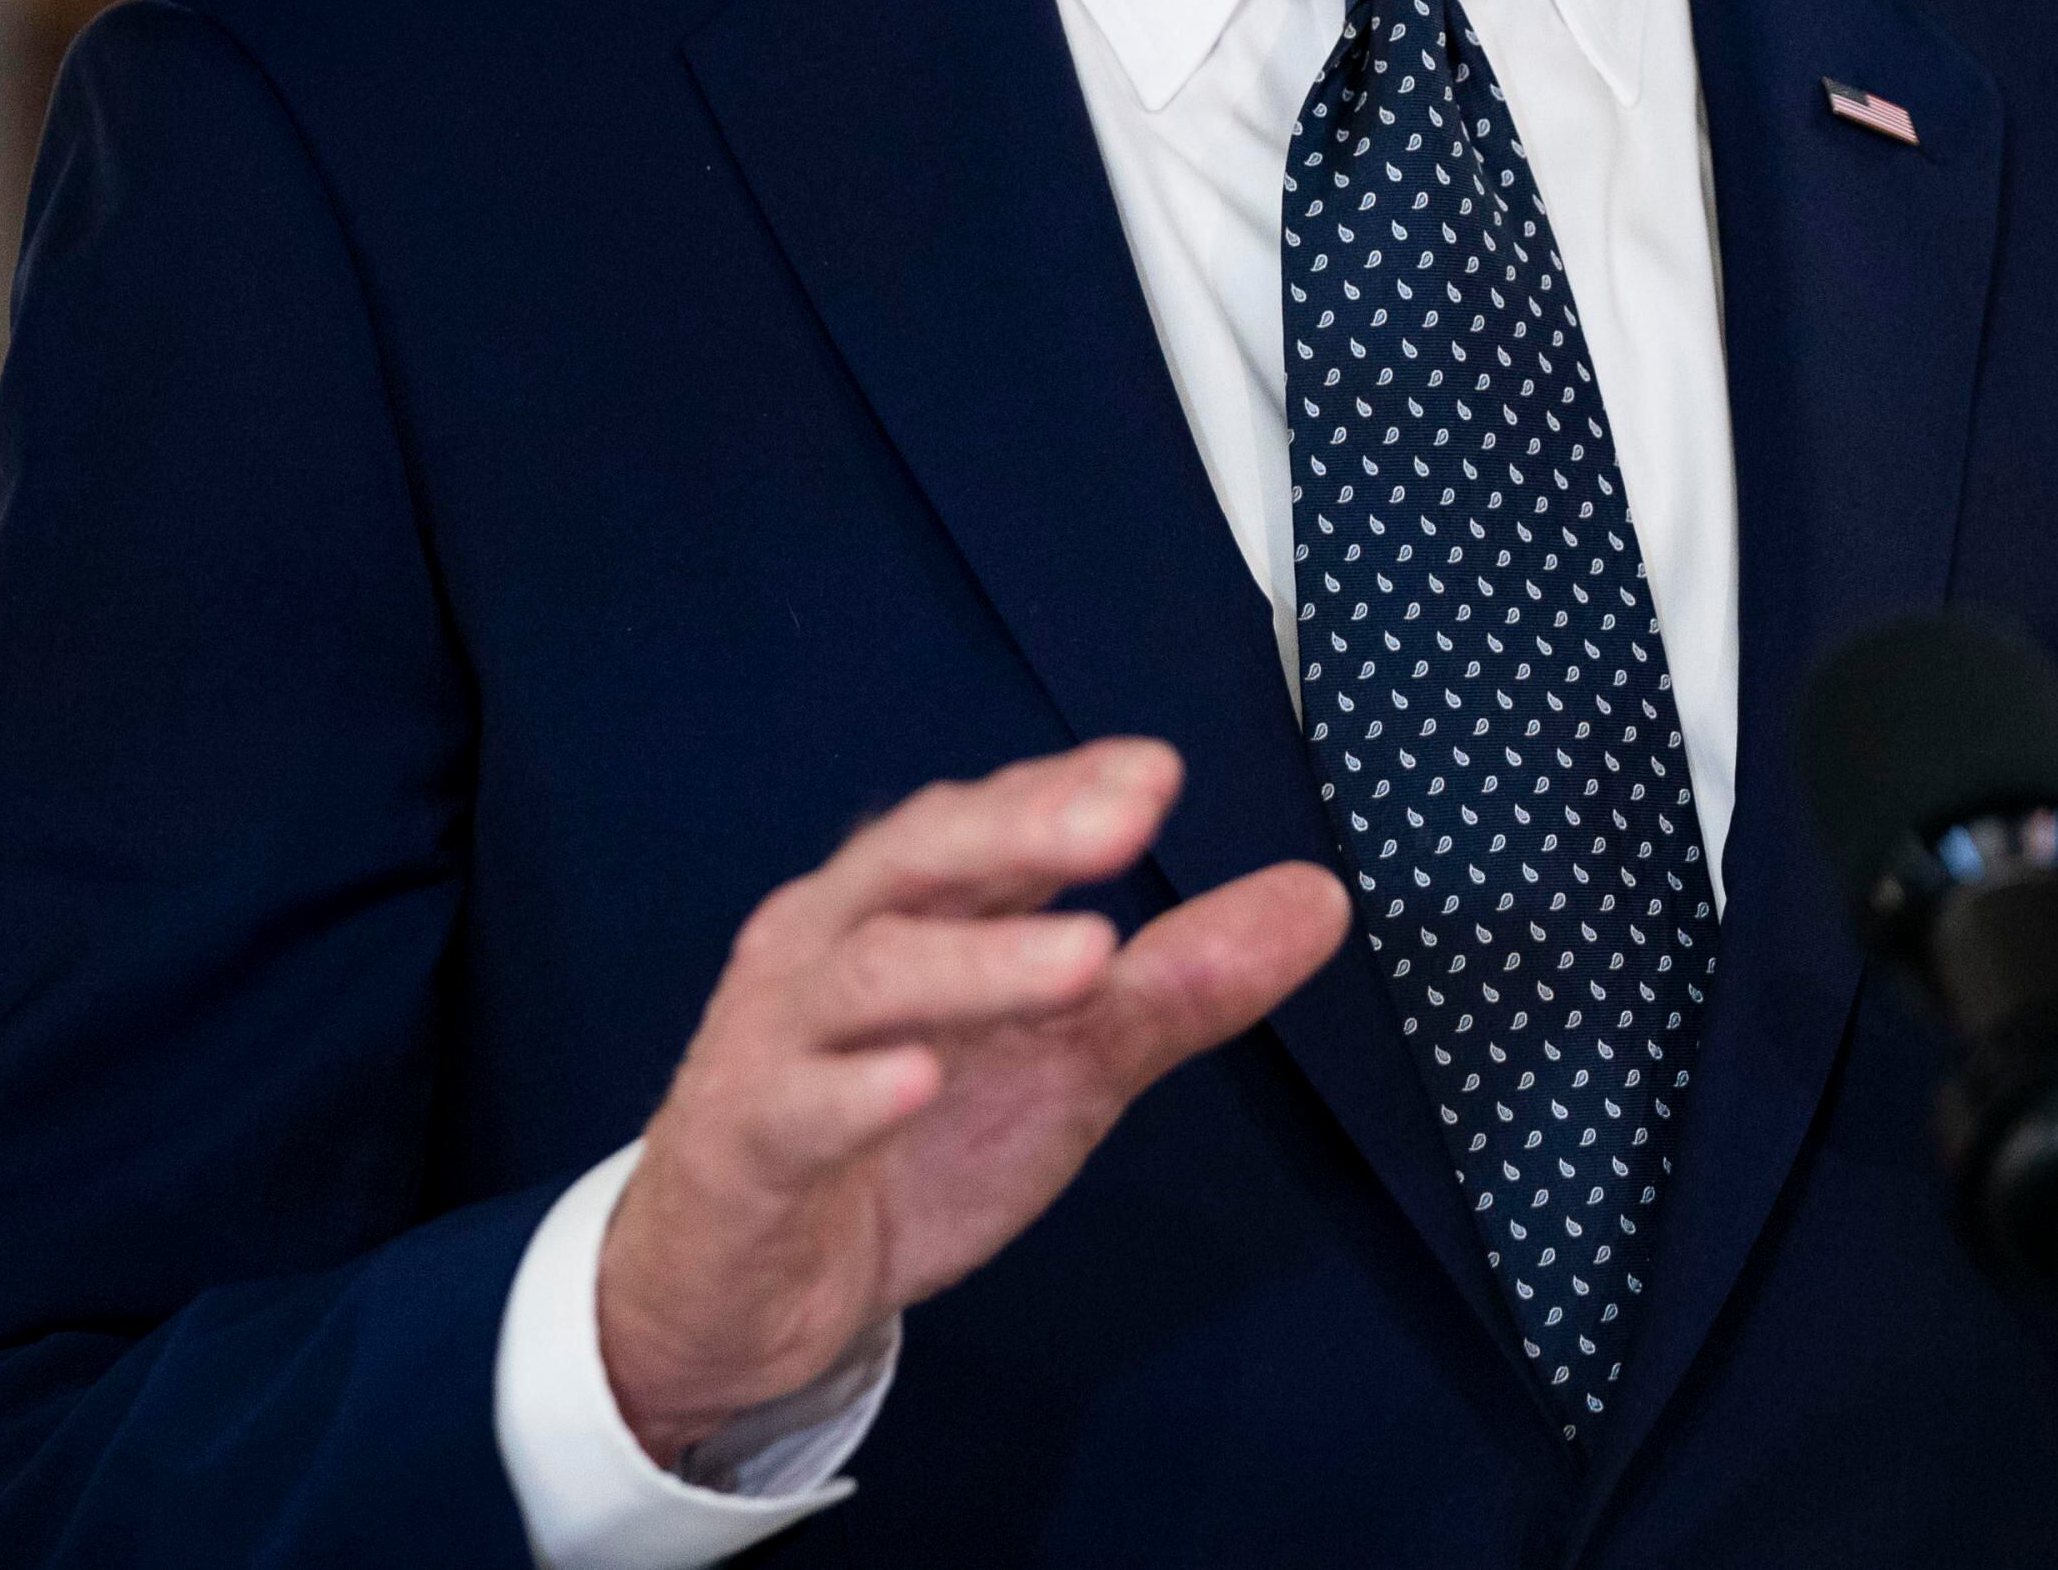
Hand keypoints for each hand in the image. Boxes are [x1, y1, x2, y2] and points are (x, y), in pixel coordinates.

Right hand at [596, 737, 1350, 1466]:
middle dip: (1022, 830)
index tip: (1157, 770)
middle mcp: (833, 944)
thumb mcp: (1059, 1064)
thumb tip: (1321, 900)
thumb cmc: (898, 1144)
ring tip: (1086, 954)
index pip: (987, 823)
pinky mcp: (744, 1145)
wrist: (736, 1287)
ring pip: (870, 976)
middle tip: (1126, 817)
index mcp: (909, 907)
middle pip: (921, 861)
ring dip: (979, 963)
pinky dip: (854, 1091)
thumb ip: (1176, 984)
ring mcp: (778, 1039)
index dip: (1063, 788)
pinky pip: (795, 1107)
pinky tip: (914, 1082)